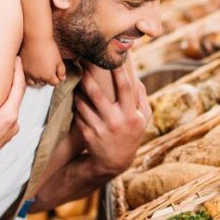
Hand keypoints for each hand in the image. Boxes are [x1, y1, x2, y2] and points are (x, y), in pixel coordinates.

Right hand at [0, 59, 26, 180]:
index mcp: (9, 116)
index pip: (18, 88)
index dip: (18, 71)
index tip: (17, 58)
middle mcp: (13, 126)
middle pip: (17, 99)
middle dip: (15, 82)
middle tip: (13, 67)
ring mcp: (7, 136)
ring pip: (11, 111)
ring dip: (8, 97)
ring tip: (4, 86)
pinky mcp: (0, 142)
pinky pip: (5, 120)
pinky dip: (3, 109)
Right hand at [20, 33, 64, 86]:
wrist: (35, 38)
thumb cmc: (48, 47)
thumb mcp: (59, 60)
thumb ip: (61, 71)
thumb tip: (62, 78)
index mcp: (48, 76)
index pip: (55, 83)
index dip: (57, 78)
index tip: (56, 72)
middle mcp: (38, 77)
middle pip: (44, 83)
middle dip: (47, 78)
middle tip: (48, 69)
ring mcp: (28, 73)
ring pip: (34, 82)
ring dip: (37, 78)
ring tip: (39, 70)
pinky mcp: (22, 68)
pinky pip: (25, 76)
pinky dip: (29, 75)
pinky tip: (32, 69)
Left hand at [74, 60, 150, 174]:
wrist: (114, 162)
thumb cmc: (130, 134)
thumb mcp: (143, 119)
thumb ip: (142, 98)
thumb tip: (136, 76)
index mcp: (131, 115)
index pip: (125, 88)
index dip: (119, 71)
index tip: (113, 56)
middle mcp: (116, 122)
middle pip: (97, 94)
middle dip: (87, 77)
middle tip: (81, 64)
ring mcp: (100, 129)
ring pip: (83, 104)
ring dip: (78, 92)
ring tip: (77, 84)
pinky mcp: (88, 135)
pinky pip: (78, 115)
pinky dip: (76, 107)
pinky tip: (77, 102)